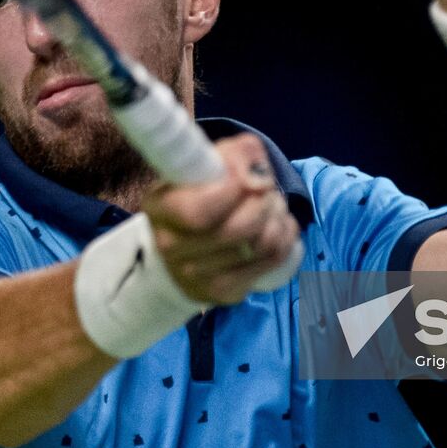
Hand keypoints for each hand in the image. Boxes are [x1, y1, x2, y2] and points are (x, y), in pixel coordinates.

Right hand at [141, 134, 300, 305]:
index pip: (199, 211)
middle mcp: (172, 247)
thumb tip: (256, 163)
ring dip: (278, 219)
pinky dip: (285, 238)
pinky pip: (271, 262)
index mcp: (161, 209)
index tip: (251, 174)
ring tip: (274, 205)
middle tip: (269, 189)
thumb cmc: (195, 198)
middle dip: (265, 202)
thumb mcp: (201, 168)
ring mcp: (197, 276)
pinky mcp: (223, 292)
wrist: (179, 254)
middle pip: (238, 230)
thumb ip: (230, 155)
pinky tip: (279, 226)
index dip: (234, 190)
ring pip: (260, 246)